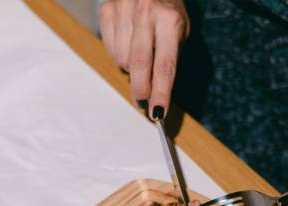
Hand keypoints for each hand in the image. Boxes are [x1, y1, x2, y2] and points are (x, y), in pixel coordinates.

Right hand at [99, 0, 188, 119]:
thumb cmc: (169, 10)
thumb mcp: (180, 30)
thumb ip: (169, 59)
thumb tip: (156, 96)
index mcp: (170, 19)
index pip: (165, 66)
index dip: (161, 93)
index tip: (158, 113)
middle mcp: (145, 12)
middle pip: (138, 64)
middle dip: (141, 89)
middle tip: (143, 102)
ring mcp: (123, 9)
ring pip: (122, 58)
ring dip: (131, 67)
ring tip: (141, 55)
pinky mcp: (107, 9)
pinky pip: (109, 48)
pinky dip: (119, 54)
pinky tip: (128, 43)